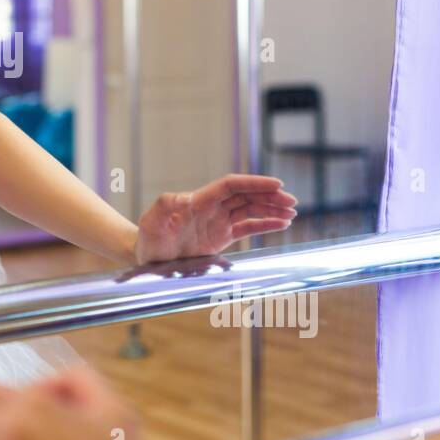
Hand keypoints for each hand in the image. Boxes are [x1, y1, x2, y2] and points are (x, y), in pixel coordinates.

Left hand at [133, 175, 297, 262]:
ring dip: (271, 209)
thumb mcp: (151, 221)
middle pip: (246, 195)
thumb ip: (164, 207)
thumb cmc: (148, 237)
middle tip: (292, 202)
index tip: (276, 184)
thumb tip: (182, 198)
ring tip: (292, 214)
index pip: (231, 186)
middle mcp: (211, 208)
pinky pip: (247, 227)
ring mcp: (218, 221)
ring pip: (250, 210)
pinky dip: (265, 224)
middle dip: (269, 196)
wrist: (147, 255)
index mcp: (199, 201)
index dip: (254, 183)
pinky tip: (281, 224)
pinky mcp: (221, 237)